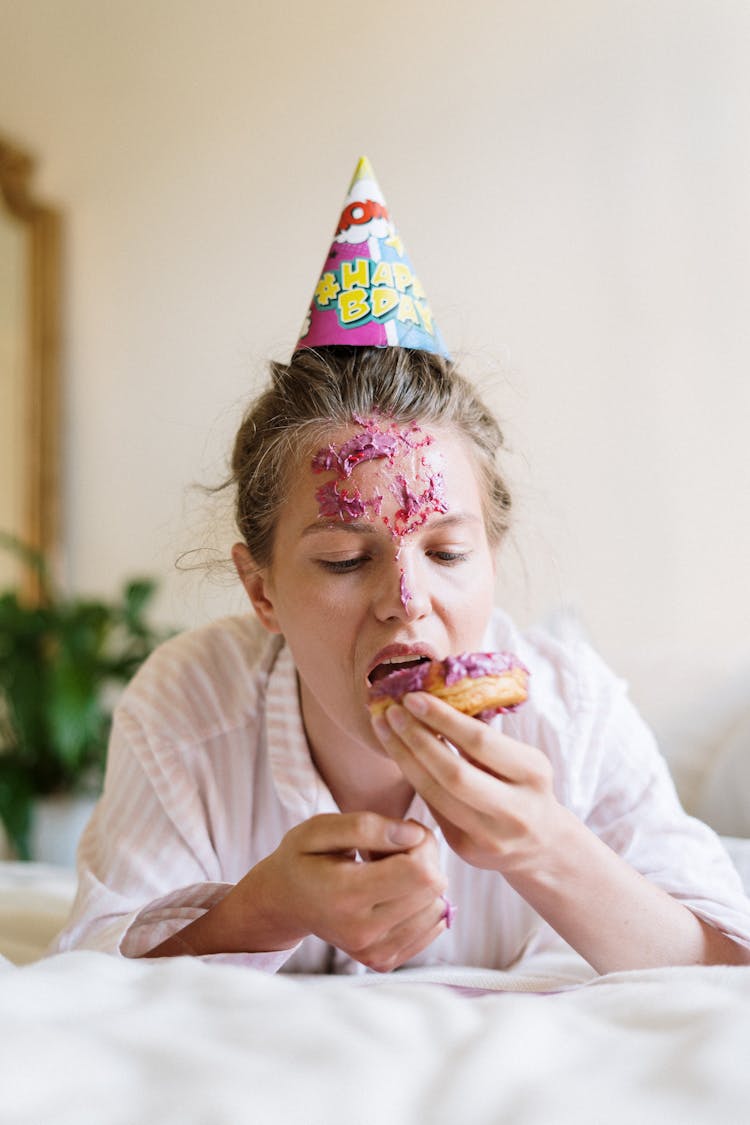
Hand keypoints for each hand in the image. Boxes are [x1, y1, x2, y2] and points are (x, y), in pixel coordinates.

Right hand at [237, 812, 447, 971]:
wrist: (284, 903)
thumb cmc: (302, 859)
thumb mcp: (319, 829)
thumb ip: (365, 826)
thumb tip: (414, 836)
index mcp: (345, 895)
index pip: (419, 872)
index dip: (421, 843)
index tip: (400, 832)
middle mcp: (362, 931)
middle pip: (433, 888)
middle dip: (424, 859)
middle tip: (393, 849)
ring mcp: (373, 952)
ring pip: (436, 908)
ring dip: (422, 883)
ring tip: (390, 872)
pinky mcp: (383, 961)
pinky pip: (432, 927)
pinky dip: (421, 905)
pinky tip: (392, 893)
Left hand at [371, 692, 560, 875]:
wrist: (541, 844)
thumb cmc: (524, 786)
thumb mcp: (520, 758)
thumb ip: (484, 737)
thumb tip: (436, 696)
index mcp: (533, 774)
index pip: (480, 742)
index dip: (443, 718)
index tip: (413, 697)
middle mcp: (515, 810)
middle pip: (453, 773)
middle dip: (416, 738)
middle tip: (390, 711)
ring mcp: (489, 836)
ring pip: (434, 793)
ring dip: (403, 757)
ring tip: (384, 728)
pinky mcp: (466, 849)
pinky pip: (431, 807)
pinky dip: (413, 777)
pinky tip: (398, 753)